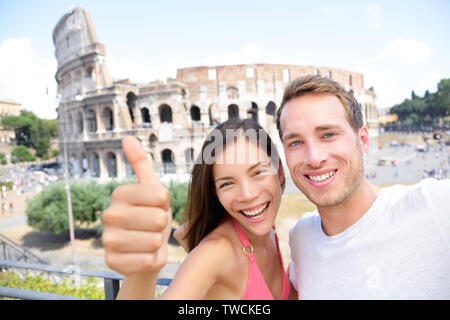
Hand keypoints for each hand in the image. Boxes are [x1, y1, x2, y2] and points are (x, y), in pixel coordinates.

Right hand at [102, 136, 171, 275]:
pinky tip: (146, 256)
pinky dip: (155, 260)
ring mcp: (108, 240)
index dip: (166, 203)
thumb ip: (141, 164)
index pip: (160, 195)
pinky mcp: (112, 262)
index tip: (156, 206)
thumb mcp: (151, 189)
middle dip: (163, 225)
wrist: (142, 251)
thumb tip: (128, 137)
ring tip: (150, 240)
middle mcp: (108, 214)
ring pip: (155, 240)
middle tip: (154, 226)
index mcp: (119, 193)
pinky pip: (150, 261)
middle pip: (158, 218)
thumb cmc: (151, 216)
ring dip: (160, 243)